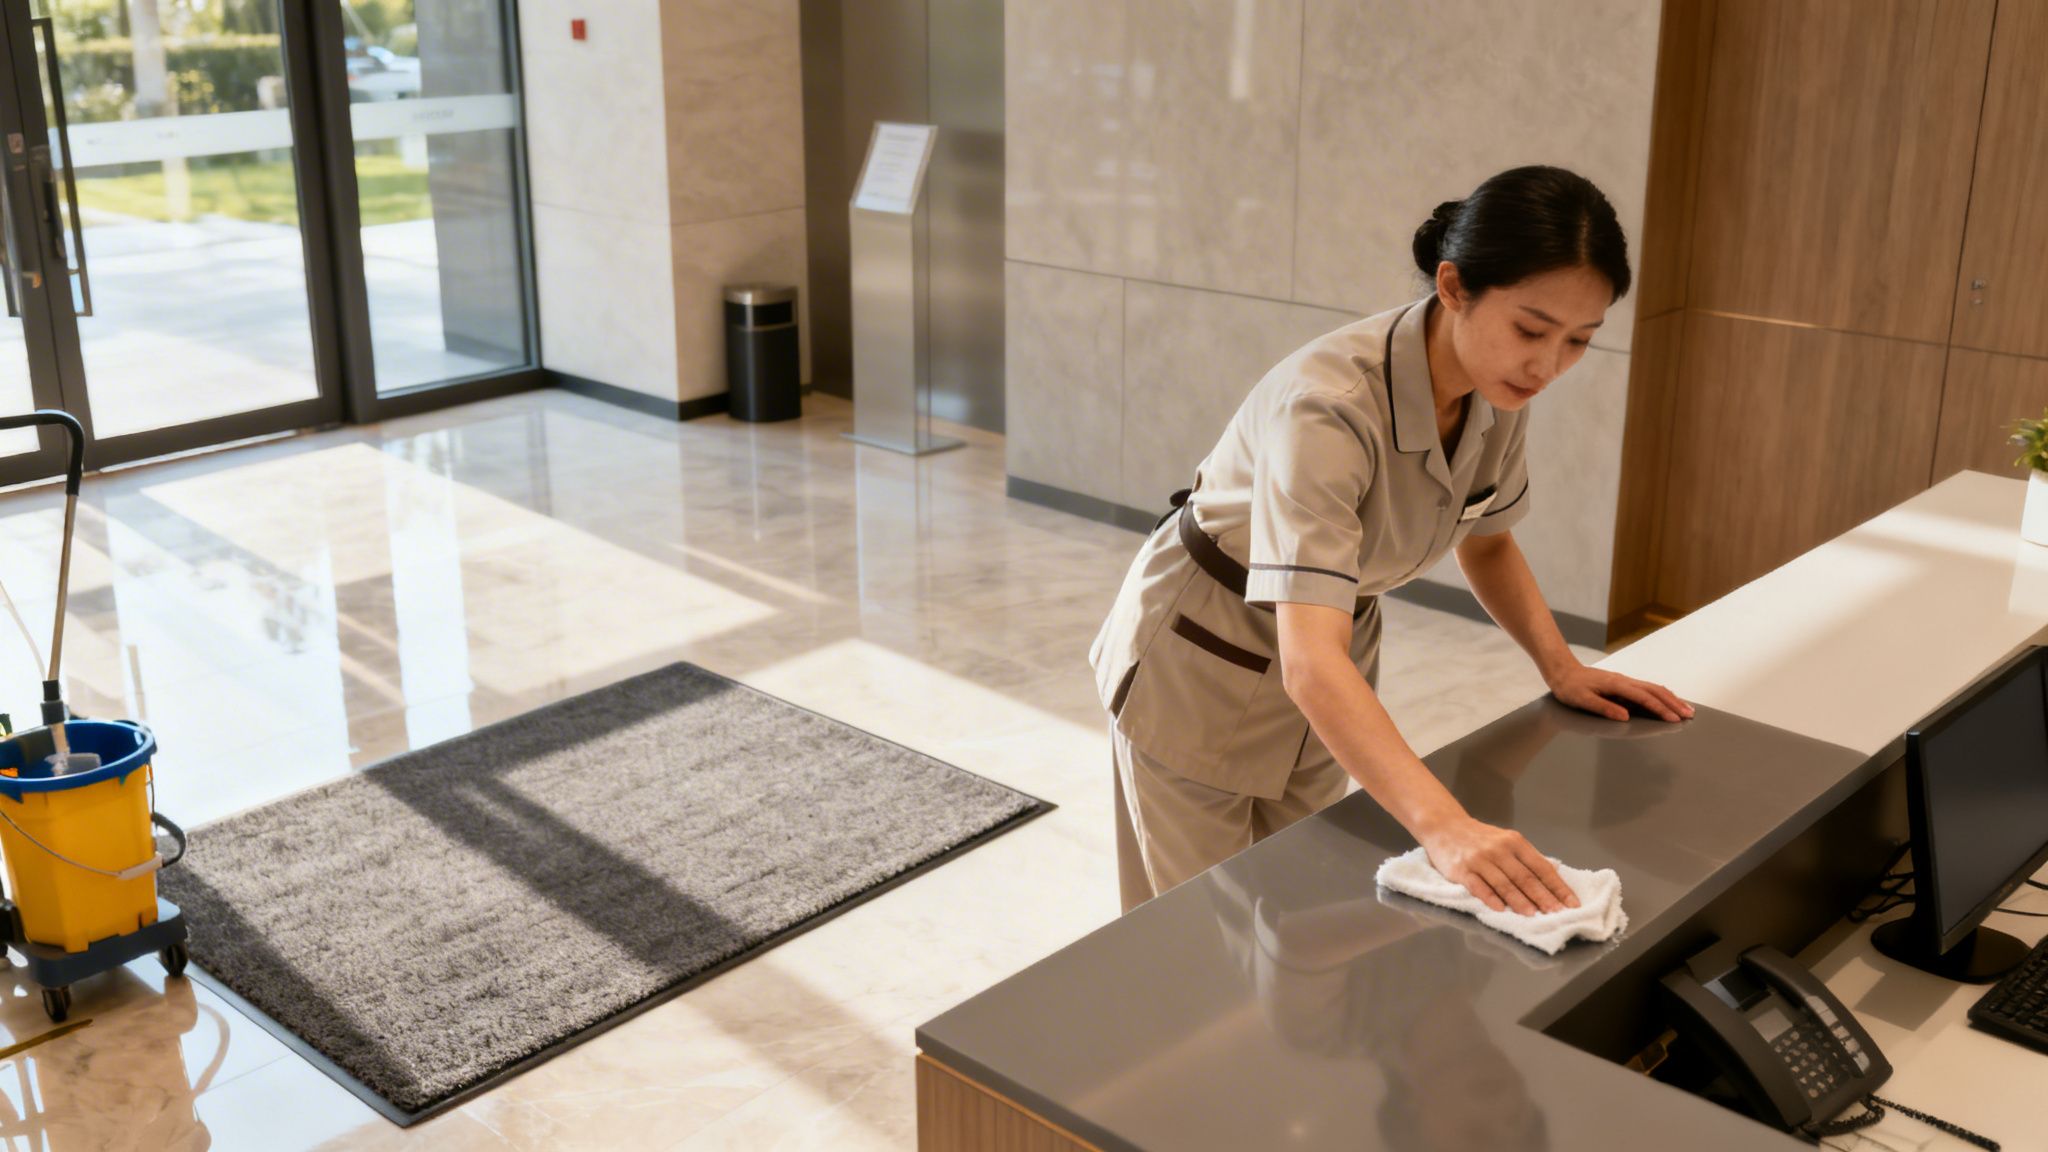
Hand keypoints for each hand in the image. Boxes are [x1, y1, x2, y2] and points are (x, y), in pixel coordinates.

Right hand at [1418, 816, 1578, 914]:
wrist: (1445, 827)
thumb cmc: (1480, 838)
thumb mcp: (1506, 840)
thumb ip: (1526, 858)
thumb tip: (1553, 879)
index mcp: (1515, 842)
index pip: (1541, 867)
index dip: (1558, 887)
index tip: (1571, 904)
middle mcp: (1499, 849)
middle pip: (1525, 877)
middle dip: (1543, 897)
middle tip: (1557, 914)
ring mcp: (1479, 860)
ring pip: (1504, 884)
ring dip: (1520, 901)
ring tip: (1533, 915)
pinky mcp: (1462, 870)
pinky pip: (1478, 887)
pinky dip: (1490, 898)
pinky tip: (1500, 909)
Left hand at [1547, 662, 1692, 722]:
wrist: (1563, 671)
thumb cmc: (1570, 687)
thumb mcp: (1582, 700)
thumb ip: (1603, 707)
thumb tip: (1625, 716)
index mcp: (1616, 685)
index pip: (1644, 698)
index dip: (1660, 709)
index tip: (1673, 720)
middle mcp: (1624, 681)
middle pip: (1655, 691)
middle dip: (1674, 703)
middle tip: (1689, 715)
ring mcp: (1625, 681)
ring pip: (1653, 688)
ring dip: (1671, 698)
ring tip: (1685, 708)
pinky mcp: (1623, 684)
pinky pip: (1647, 688)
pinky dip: (1661, 694)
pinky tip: (1668, 699)